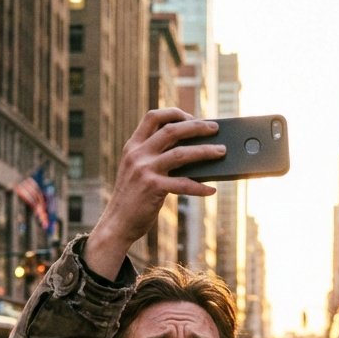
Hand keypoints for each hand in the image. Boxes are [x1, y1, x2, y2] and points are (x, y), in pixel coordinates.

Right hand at [86, 110, 224, 278]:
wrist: (116, 224)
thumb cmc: (133, 199)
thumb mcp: (137, 172)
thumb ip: (154, 158)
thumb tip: (191, 151)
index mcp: (132, 146)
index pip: (153, 117)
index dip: (174, 113)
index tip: (192, 117)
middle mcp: (138, 154)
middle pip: (172, 130)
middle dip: (197, 126)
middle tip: (215, 128)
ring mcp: (145, 170)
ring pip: (181, 153)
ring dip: (205, 151)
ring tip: (221, 151)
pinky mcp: (153, 188)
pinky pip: (183, 184)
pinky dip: (200, 187)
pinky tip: (211, 190)